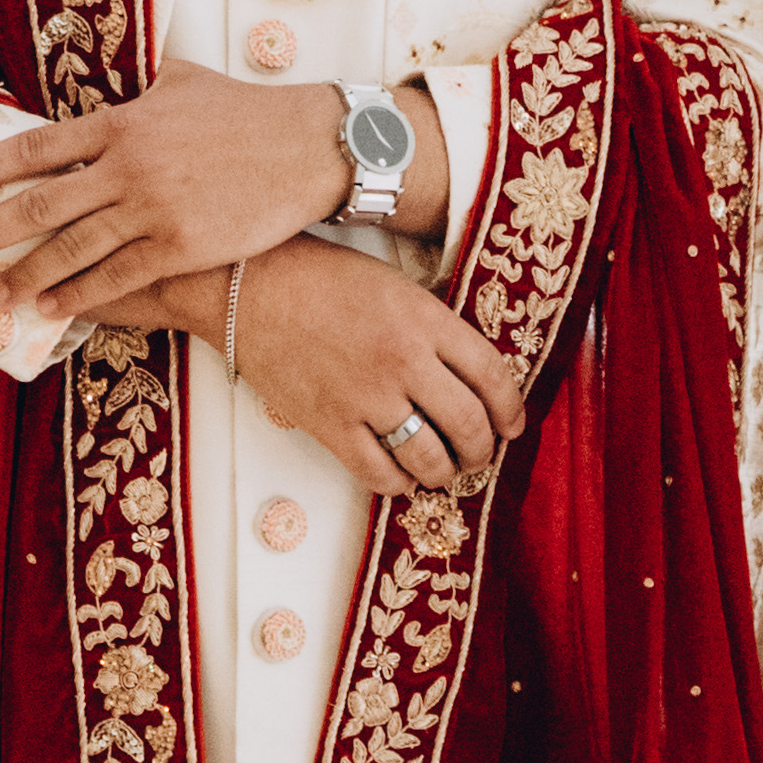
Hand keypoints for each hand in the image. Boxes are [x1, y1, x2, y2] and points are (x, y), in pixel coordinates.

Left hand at [0, 51, 419, 317]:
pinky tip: (50, 310)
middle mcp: (126, 166)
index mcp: (119, 122)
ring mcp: (152, 209)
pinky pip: (116, 277)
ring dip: (24, 275)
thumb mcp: (184, 80)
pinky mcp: (181, 246)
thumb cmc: (247, 111)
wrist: (308, 146)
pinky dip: (78, 295)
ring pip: (70, 249)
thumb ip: (141, 82)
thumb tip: (122, 64)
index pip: (34, 147)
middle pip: (38, 204)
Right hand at [228, 238, 524, 504]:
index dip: (511, 410)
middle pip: (468, 424)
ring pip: (429, 458)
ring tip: (442, 469)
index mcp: (427, 319)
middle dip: (482, 449)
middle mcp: (404, 360)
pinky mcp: (328, 425)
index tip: (512, 425)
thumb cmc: (323, 278)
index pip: (493, 376)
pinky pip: (378, 474)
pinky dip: (399, 484)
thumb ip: (436, 329)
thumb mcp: (397, 287)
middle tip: (480, 454)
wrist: (250, 285)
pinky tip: (402, 476)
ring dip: (445, 472)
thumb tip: (471, 378)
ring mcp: (365, 396)